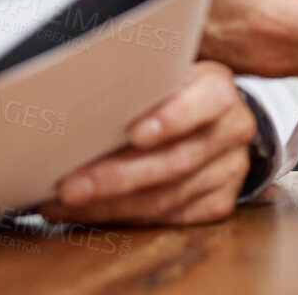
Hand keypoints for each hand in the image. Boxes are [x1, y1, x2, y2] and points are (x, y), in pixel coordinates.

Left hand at [42, 60, 255, 225]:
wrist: (214, 122)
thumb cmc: (173, 96)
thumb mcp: (166, 78)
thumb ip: (140, 87)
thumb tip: (76, 99)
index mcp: (219, 91)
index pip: (207, 101)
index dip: (172, 118)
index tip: (133, 133)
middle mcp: (233, 130)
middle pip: (175, 161)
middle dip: (117, 177)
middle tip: (70, 187)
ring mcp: (230, 170)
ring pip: (165, 198)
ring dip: (108, 205)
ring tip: (64, 204)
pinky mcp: (219, 203)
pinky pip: (166, 219)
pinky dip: (120, 218)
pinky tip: (86, 212)